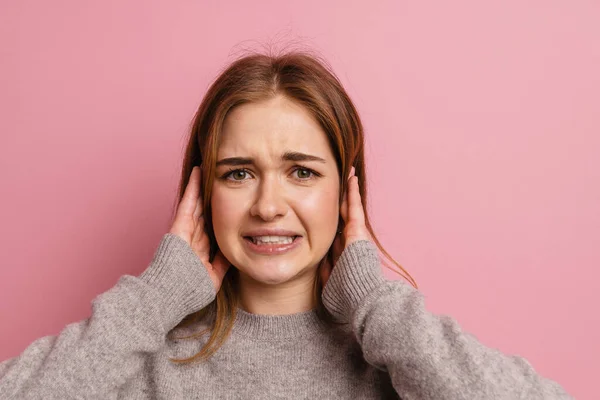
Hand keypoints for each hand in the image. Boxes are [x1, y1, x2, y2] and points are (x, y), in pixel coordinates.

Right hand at [169, 166, 229, 290]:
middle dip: (213, 197)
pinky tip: (200, 172)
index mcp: (200, 248)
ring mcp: (186, 229)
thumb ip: (222, 264)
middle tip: (221, 178)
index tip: (230, 201)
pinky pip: (188, 202)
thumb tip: (235, 254)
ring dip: (204, 186)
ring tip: (210, 168)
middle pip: (206, 211)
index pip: (213, 226)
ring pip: (198, 203)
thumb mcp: (213, 276)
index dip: (221, 214)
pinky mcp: (179, 224)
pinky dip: (194, 187)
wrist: (171, 294)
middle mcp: (193, 236)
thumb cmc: (189, 291)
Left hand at [320, 166, 371, 285]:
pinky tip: (351, 177)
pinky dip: (352, 191)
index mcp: (343, 253)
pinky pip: (355, 206)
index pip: (334, 231)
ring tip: (344, 175)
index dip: (326, 219)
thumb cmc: (345, 296)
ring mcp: (356, 235)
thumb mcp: (329, 280)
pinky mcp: (359, 230)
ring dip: (346, 192)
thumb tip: (316, 259)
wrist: (360, 298)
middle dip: (337, 202)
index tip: (321, 211)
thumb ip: (325, 269)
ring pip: (348, 208)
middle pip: (341, 216)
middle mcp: (350, 241)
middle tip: (332, 186)